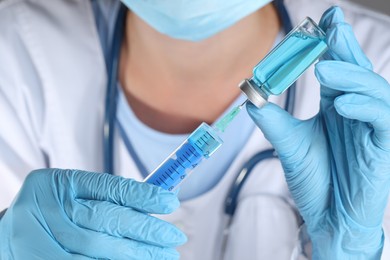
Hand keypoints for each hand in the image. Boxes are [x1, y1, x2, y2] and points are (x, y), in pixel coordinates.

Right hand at [0, 169, 185, 258]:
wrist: (8, 233)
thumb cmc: (53, 210)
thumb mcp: (74, 194)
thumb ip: (108, 197)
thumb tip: (154, 204)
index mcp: (59, 183)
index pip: (108, 188)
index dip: (142, 195)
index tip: (170, 202)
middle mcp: (48, 209)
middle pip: (104, 220)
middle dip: (145, 230)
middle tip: (174, 237)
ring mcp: (39, 239)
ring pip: (95, 249)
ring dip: (134, 254)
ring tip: (163, 256)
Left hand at [247, 6, 389, 258]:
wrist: (327, 219)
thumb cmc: (315, 181)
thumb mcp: (289, 144)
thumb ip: (272, 120)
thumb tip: (250, 96)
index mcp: (336, 107)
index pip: (336, 68)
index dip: (331, 43)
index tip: (320, 21)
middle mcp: (355, 112)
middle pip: (355, 71)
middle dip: (345, 46)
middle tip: (330, 25)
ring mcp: (371, 128)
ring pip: (372, 90)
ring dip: (350, 76)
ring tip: (324, 69)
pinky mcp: (382, 148)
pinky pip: (381, 120)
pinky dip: (363, 108)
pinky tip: (340, 104)